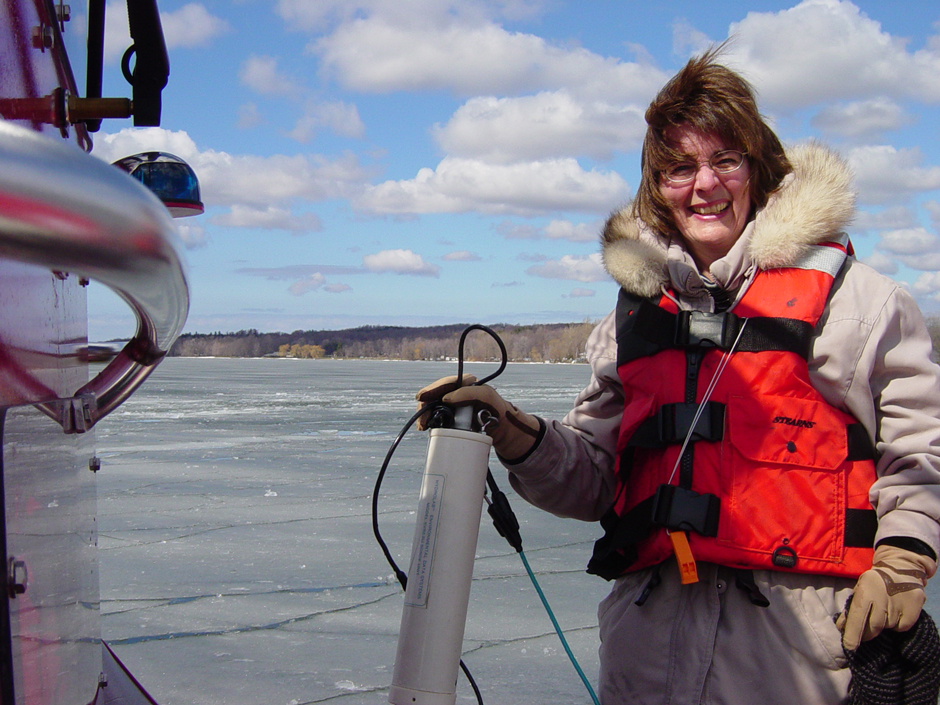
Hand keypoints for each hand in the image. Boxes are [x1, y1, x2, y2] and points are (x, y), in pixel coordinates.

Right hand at [415, 376, 540, 460]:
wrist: (504, 430)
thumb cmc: (498, 411)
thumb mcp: (488, 397)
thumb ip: (471, 393)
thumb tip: (446, 398)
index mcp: (465, 384)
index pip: (444, 384)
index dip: (431, 390)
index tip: (421, 398)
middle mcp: (457, 392)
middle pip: (434, 394)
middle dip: (425, 405)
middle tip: (422, 420)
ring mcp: (453, 405)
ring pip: (432, 405)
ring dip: (424, 414)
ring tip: (422, 426)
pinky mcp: (451, 417)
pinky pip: (436, 416)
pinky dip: (429, 421)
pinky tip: (425, 427)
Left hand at [836, 544, 936, 650]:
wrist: (900, 570)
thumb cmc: (874, 583)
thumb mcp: (859, 591)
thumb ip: (851, 609)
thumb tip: (841, 628)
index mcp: (865, 592)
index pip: (857, 618)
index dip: (852, 634)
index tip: (850, 647)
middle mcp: (882, 599)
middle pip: (873, 628)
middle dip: (867, 634)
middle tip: (865, 631)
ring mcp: (899, 605)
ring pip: (887, 628)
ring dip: (883, 625)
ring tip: (883, 611)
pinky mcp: (913, 609)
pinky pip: (901, 627)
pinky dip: (896, 624)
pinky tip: (895, 612)